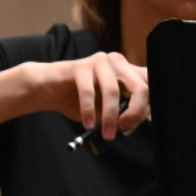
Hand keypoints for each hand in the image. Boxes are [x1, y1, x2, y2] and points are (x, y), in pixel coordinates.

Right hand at [24, 53, 148, 140]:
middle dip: (135, 113)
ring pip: (114, 91)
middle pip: (140, 87)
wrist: (45, 89)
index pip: (150, 86)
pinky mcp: (79, 66)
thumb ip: (122, 112)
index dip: (148, 108)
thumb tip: (137, 123)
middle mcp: (117, 62)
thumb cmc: (77, 100)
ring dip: (110, 116)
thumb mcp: (105, 109)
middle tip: (123, 130)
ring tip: (106, 133)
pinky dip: (89, 111)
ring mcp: (99, 61)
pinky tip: (87, 124)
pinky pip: (89, 92)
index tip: (135, 126)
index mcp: (128, 71)